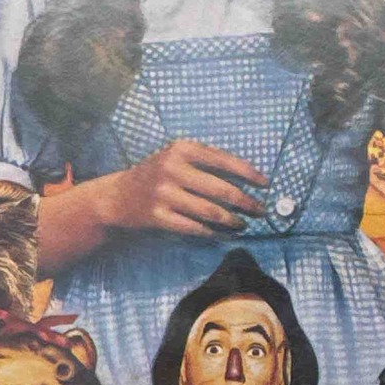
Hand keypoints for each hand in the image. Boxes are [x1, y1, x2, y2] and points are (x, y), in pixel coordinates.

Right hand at [100, 138, 266, 239]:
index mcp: (181, 149)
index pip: (224, 160)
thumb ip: (206, 161)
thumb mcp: (176, 157)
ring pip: (210, 211)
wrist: (118, 197)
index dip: (249, 174)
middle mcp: (172, 169)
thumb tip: (247, 178)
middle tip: (261, 211)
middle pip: (221, 190)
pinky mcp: (158, 217)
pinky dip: (214, 233)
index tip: (266, 185)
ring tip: (244, 224)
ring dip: (233, 221)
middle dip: (247, 203)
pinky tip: (225, 234)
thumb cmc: (156, 175)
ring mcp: (164, 194)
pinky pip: (195, 227)